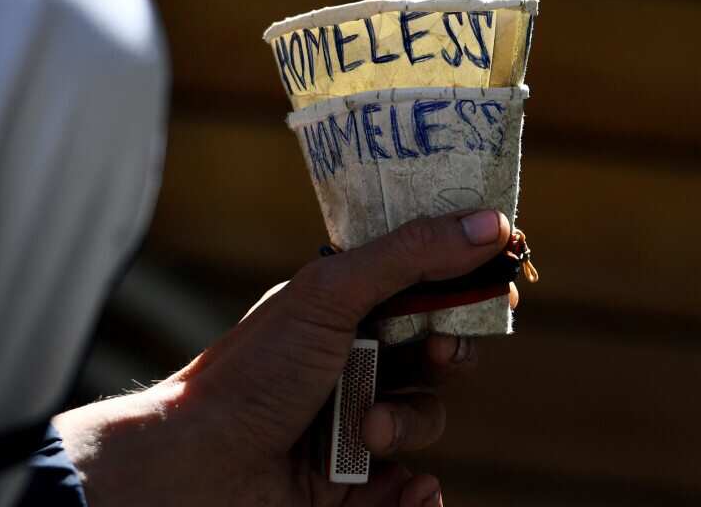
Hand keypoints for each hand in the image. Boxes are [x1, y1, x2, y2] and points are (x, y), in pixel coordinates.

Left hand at [55, 209, 511, 505]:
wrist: (198, 467)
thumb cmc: (254, 371)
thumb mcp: (332, 294)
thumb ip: (413, 256)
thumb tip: (492, 221)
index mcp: (347, 304)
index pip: (426, 281)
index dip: (467, 281)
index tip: (503, 276)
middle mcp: (356, 358)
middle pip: (442, 351)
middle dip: (453, 354)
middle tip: (443, 353)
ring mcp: (356, 420)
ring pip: (430, 418)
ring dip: (411, 424)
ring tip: (370, 433)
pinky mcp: (356, 483)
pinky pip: (414, 485)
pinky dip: (416, 494)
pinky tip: (412, 491)